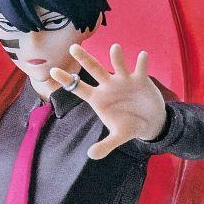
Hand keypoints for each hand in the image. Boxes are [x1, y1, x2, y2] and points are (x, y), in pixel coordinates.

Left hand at [50, 43, 166, 159]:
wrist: (150, 122)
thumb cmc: (129, 127)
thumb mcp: (118, 137)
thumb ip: (105, 145)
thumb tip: (91, 156)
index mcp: (98, 99)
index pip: (78, 87)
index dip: (66, 80)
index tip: (52, 70)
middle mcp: (108, 86)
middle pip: (94, 70)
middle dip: (84, 59)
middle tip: (73, 47)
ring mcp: (124, 80)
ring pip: (117, 65)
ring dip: (116, 57)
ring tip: (115, 48)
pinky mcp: (140, 79)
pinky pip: (140, 68)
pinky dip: (142, 62)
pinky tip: (143, 56)